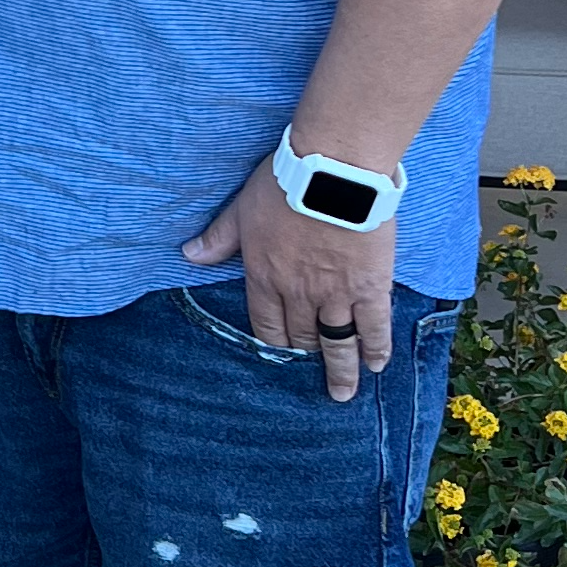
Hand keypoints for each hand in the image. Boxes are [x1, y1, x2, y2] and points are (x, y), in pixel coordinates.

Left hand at [185, 163, 396, 401]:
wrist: (332, 174)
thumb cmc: (284, 184)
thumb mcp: (241, 209)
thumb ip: (219, 238)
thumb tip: (190, 255)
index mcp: (265, 277)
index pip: (266, 323)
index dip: (274, 342)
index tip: (279, 356)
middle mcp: (298, 294)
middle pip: (301, 336)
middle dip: (305, 357)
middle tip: (312, 377)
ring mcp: (335, 294)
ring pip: (336, 342)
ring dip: (340, 370)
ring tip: (341, 392)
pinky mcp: (370, 287)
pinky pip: (374, 326)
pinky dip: (376, 348)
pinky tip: (376, 365)